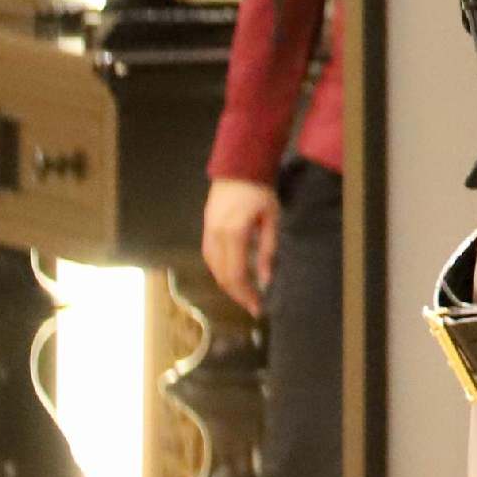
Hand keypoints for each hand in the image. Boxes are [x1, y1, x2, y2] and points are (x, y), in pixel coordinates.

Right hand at [200, 177, 279, 315]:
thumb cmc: (260, 192)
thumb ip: (268, 250)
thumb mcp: (271, 220)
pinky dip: (220, 272)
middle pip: (222, 276)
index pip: (236, 274)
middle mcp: (215, 237)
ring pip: (213, 269)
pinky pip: (209, 258)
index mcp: (233, 234)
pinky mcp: (205, 230)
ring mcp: (207, 234)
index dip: (245, 294)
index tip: (257, 307)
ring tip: (244, 295)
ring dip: (228, 285)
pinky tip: (232, 278)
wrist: (238, 169)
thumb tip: (265, 279)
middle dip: (237, 294)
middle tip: (253, 306)